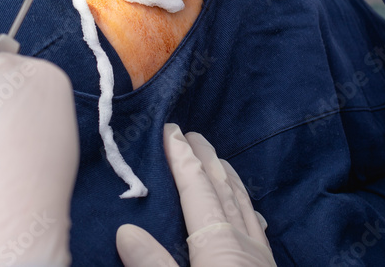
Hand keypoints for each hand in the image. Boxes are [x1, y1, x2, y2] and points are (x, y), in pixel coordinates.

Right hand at [116, 124, 275, 266]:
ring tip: (219, 160)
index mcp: (218, 244)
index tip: (170, 131)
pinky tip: (252, 211)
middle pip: (222, 189)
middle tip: (191, 135)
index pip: (196, 189)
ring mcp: (259, 256)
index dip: (182, 158)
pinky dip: (248, 209)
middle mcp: (242, 242)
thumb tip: (125, 231)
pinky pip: (258, 228)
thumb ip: (153, 264)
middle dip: (205, 159)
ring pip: (243, 205)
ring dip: (227, 178)